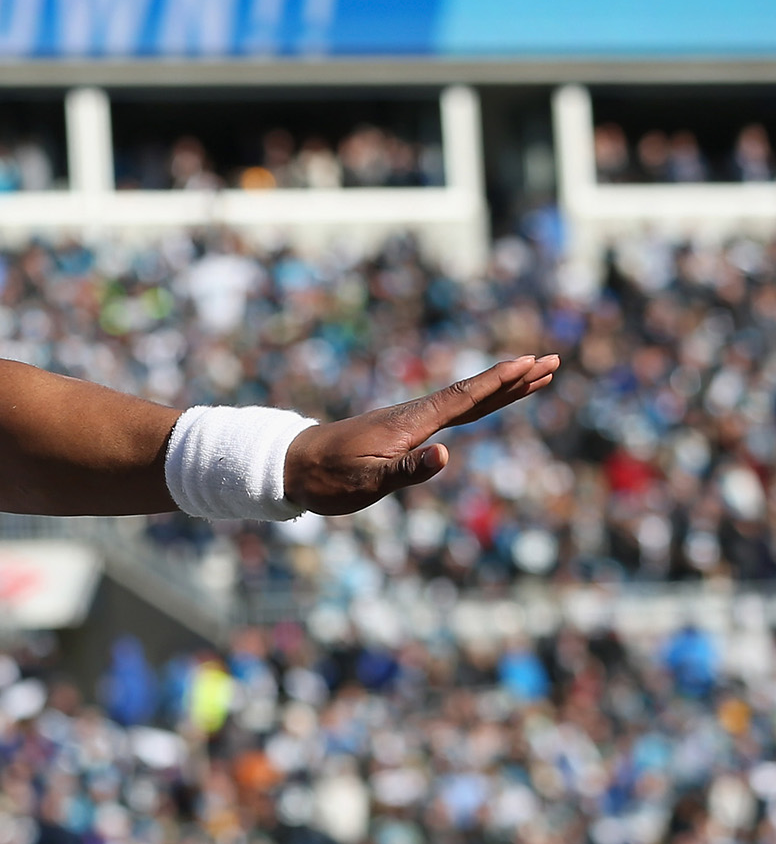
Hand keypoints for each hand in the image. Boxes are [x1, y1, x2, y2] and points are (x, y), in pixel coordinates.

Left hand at [285, 353, 558, 515]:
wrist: (290, 466)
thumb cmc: (327, 478)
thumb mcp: (366, 482)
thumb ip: (407, 471)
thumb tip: (446, 455)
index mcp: (410, 424)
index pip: (464, 398)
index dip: (500, 382)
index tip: (532, 362)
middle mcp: (414, 416)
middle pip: (473, 393)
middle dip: (513, 379)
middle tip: (552, 361)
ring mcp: (408, 422)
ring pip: (465, 401)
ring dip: (500, 389)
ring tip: (533, 377)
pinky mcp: (401, 431)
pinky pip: (450, 413)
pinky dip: (476, 403)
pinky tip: (484, 403)